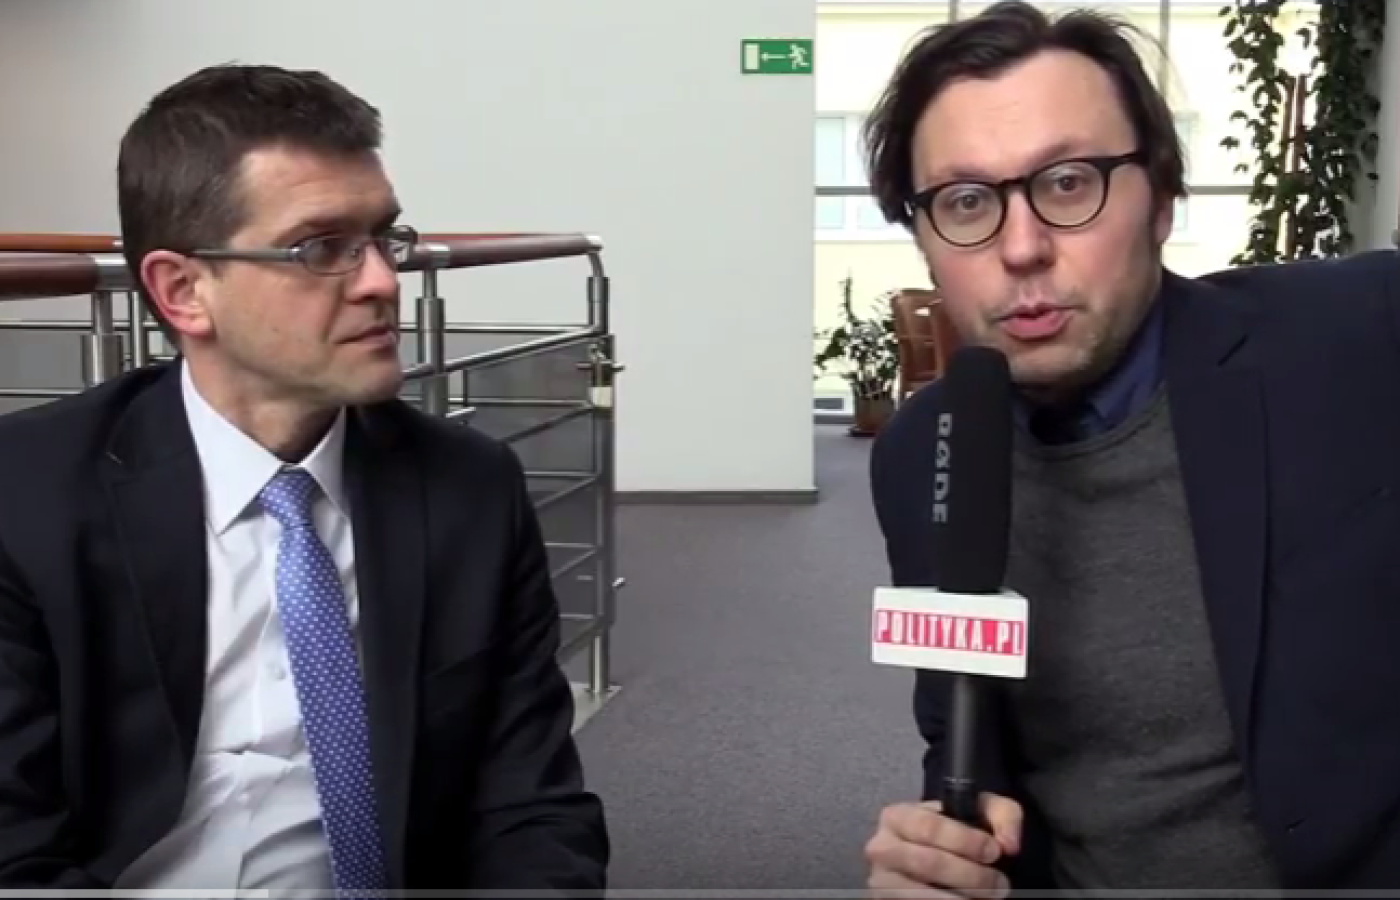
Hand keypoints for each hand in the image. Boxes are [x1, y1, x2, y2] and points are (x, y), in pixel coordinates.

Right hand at [865, 793, 1021, 898]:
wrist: (934, 856)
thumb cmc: (956, 833)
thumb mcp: (981, 813)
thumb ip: (1001, 816)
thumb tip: (1008, 845)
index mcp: (897, 816)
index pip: (929, 827)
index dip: (966, 841)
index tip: (995, 852)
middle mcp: (882, 848)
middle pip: (927, 863)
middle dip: (971, 876)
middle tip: (999, 883)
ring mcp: (881, 881)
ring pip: (922, 894)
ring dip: (960, 899)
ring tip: (986, 897)